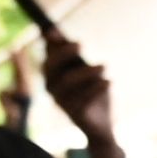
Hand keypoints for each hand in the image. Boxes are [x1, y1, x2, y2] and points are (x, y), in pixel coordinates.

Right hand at [42, 32, 117, 154]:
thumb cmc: (92, 94)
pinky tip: (109, 82)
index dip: (50, 44)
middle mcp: (52, 89)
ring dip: (88, 71)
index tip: (56, 31)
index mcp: (52, 77)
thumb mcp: (83, 71)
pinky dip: (98, 88)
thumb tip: (54, 31)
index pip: (47, 57)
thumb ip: (72, 55)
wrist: (102, 126)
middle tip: (81, 44)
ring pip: (69, 81)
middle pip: (51, 67)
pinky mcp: (75, 114)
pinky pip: (84, 97)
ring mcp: (62, 102)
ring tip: (104, 66)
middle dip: (64, 53)